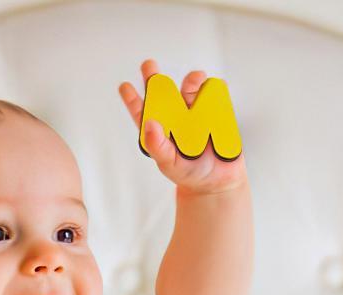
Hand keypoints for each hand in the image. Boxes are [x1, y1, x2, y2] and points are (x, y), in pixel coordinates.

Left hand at [118, 58, 247, 195]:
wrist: (218, 180)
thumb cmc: (189, 173)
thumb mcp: (169, 164)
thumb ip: (158, 146)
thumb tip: (150, 123)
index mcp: (160, 129)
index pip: (143, 112)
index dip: (133, 99)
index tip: (124, 86)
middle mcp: (176, 116)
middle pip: (163, 92)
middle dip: (155, 78)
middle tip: (149, 66)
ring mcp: (196, 112)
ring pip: (191, 88)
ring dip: (192, 80)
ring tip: (197, 79)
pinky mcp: (216, 111)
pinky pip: (216, 95)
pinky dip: (216, 88)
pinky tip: (217, 87)